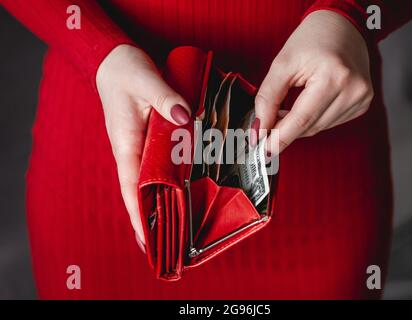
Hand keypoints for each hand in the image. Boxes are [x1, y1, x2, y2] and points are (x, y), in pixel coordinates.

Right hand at [96, 44, 189, 250]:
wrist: (114, 61)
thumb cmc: (125, 71)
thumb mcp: (145, 80)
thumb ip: (165, 98)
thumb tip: (184, 116)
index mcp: (126, 142)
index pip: (131, 186)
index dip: (138, 213)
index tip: (146, 239)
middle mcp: (131, 149)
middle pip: (139, 191)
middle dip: (149, 218)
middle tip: (165, 245)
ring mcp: (138, 145)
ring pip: (148, 181)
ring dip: (157, 204)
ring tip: (172, 230)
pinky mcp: (146, 139)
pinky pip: (156, 166)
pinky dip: (164, 182)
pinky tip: (175, 193)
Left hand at [254, 10, 373, 155]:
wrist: (342, 25)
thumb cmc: (313, 38)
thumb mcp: (282, 64)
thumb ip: (268, 98)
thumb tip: (259, 128)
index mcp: (334, 76)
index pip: (302, 119)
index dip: (280, 138)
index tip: (264, 150)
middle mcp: (353, 89)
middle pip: (310, 127)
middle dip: (285, 130)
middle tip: (267, 125)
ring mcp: (361, 98)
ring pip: (319, 128)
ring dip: (299, 124)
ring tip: (287, 106)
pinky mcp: (363, 103)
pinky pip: (330, 123)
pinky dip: (313, 119)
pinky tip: (308, 104)